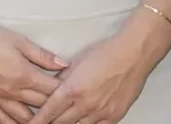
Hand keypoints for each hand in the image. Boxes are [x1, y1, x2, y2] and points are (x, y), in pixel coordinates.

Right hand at [0, 16, 67, 123]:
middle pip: (40, 106)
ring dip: (37, 120)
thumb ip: (43, 56)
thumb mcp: (20, 41)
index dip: (64, 92)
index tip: (73, 92)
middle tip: (64, 108)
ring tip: (47, 119)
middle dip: (54, 107)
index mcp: (24, 74)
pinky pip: (2, 120)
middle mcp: (12, 91)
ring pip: (23, 119)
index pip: (51, 90)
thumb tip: (64, 65)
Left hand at [25, 22, 164, 123]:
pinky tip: (83, 121)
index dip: (37, 121)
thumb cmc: (105, 54)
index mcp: (72, 90)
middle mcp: (85, 105)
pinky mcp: (114, 116)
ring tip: (64, 120)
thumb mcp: (76, 63)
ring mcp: (100, 113)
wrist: (133, 54)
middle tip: (45, 122)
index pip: (48, 113)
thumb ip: (61, 79)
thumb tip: (50, 90)